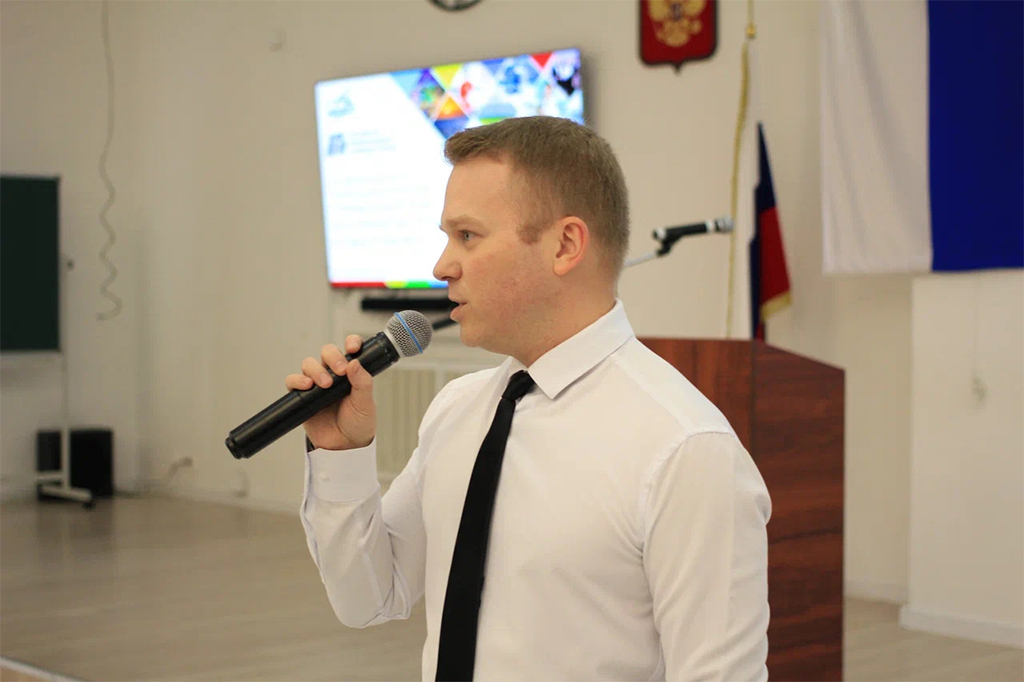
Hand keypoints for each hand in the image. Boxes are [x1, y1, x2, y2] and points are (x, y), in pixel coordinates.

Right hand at [284, 335, 375, 450]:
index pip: (350, 349)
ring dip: (315, 370)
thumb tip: (355, 363)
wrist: (344, 447)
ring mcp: (317, 384)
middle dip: (332, 357)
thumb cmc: (358, 424)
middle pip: (327, 352)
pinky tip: (306, 386)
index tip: (353, 347)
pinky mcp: (303, 396)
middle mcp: (334, 374)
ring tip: (324, 384)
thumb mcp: (366, 404)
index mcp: (352, 372)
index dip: (351, 342)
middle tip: (340, 371)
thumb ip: (362, 383)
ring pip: (309, 364)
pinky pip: (293, 381)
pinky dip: (297, 380)